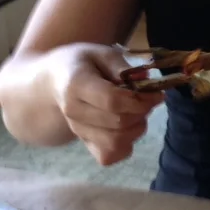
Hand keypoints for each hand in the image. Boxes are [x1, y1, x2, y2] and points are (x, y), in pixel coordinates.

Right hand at [49, 45, 162, 165]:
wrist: (54, 82)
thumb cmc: (82, 64)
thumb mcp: (101, 53)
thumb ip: (122, 66)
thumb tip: (144, 82)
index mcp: (75, 85)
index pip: (112, 101)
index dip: (140, 100)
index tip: (156, 94)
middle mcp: (73, 112)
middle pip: (118, 123)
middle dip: (142, 112)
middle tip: (147, 100)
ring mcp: (78, 131)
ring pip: (116, 143)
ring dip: (137, 129)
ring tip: (137, 113)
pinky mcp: (85, 145)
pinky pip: (109, 156)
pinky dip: (126, 146)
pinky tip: (127, 129)